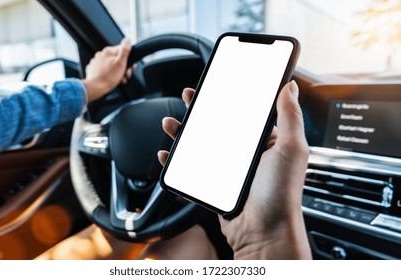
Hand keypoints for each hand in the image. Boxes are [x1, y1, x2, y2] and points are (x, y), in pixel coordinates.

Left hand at [83, 38, 132, 101]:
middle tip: (125, 75)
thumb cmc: (108, 77)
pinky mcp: (93, 69)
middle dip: (123, 67)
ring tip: (119, 79)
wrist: (95, 87)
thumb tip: (128, 39)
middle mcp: (101, 54)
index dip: (129, 60)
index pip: (123, 51)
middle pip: (117, 59)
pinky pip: (104, 70)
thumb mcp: (121, 63)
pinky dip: (108, 74)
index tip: (131, 67)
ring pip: (111, 65)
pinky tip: (111, 79)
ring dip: (117, 72)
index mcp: (108, 51)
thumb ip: (125, 50)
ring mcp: (96, 61)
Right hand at [158, 81, 311, 258]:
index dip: (227, 97)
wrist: (263, 234)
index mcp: (263, 142)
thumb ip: (290, 116)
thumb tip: (290, 86)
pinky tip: (167, 154)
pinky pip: (191, 168)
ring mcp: (227, 170)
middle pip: (216, 125)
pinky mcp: (213, 184)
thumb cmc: (282, 195)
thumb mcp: (291, 149)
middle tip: (188, 97)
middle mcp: (244, 154)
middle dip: (200, 110)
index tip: (215, 84)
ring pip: (200, 144)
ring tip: (171, 123)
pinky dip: (176, 160)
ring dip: (183, 132)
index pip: (242, 113)